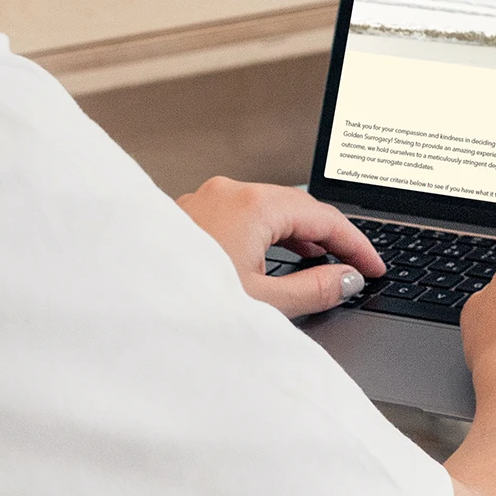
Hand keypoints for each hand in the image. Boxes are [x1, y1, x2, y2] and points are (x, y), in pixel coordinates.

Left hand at [178, 176, 385, 318]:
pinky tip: (276, 256)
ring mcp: (205, 200)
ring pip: (269, 209)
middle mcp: (229, 192)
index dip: (357, 244)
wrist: (121, 303)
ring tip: (322, 263)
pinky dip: (269, 235)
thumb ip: (313, 289)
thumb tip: (346, 279)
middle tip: (356, 265)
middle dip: (330, 236)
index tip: (375, 267)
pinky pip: (244, 217)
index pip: (324, 217)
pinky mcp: (190, 215)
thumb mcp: (262, 303)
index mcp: (253, 205)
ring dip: (299, 235)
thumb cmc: (184, 303)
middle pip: (297, 207)